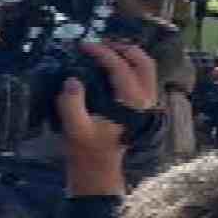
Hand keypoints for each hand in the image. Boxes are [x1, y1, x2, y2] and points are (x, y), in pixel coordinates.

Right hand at [58, 42, 158, 196]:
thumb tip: (72, 80)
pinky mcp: (139, 107)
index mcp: (132, 105)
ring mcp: (145, 104)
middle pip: (143, 62)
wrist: (98, 174)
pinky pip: (142, 77)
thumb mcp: (74, 129)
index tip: (83, 46)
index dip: (102, 52)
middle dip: (122, 48)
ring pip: (146, 69)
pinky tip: (110, 65)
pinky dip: (129, 66)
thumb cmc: (87, 152)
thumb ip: (71, 104)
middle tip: (99, 44)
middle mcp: (145, 101)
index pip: (120, 67)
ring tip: (104, 50)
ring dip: (128, 55)